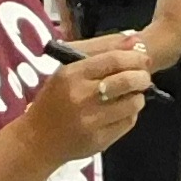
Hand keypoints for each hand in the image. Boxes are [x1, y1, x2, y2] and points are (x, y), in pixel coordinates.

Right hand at [14, 32, 152, 173]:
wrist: (37, 140)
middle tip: (143, 77)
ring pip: (133, 103)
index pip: (113, 59)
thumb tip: (133, 39)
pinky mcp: (99, 140)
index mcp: (71, 75)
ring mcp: (91, 121)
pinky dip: (130, 113)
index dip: (134, 57)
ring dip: (138, 96)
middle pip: (127, 80)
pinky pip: (128, 122)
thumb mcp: (66, 71)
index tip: (143, 59)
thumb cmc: (52, 100)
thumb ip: (99, 52)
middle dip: (142, 77)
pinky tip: (120, 111)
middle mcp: (81, 97)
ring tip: (131, 95)